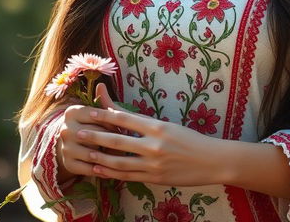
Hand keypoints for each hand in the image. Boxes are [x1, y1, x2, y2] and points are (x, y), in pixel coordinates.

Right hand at [57, 83, 126, 178]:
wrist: (73, 143)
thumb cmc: (92, 124)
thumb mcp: (97, 113)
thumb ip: (102, 102)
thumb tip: (101, 84)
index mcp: (72, 112)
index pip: (98, 116)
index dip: (113, 121)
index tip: (125, 126)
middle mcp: (64, 129)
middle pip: (96, 134)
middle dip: (114, 138)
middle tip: (129, 142)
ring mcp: (65, 148)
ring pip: (94, 152)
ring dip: (110, 156)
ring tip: (126, 157)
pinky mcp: (68, 164)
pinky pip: (90, 168)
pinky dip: (103, 170)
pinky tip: (115, 169)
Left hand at [77, 105, 226, 185]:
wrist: (211, 160)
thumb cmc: (190, 139)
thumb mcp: (169, 125)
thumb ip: (145, 123)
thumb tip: (122, 115)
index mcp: (158, 126)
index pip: (126, 119)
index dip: (105, 115)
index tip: (89, 112)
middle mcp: (154, 144)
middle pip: (118, 140)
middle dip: (96, 136)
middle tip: (78, 132)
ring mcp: (153, 164)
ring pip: (119, 161)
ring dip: (99, 157)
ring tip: (84, 153)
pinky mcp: (154, 179)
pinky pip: (128, 176)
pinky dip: (112, 173)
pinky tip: (100, 169)